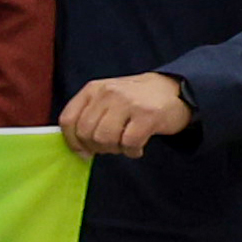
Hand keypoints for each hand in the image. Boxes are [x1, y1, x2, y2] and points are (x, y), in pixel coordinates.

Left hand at [58, 70, 193, 157]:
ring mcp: (128, 103)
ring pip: (104, 140)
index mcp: (93, 89)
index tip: (82, 152)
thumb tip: (77, 147)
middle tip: (110, 146)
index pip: (68, 119)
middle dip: (96, 148)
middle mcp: (108, 93)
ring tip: (124, 144)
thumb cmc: (136, 100)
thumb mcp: (107, 99)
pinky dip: (132, 152)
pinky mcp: (147, 115)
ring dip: (114, 150)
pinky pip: (129, 144)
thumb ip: (90, 116)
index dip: (72, 141)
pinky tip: (137, 147)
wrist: (173, 89)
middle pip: (86, 133)